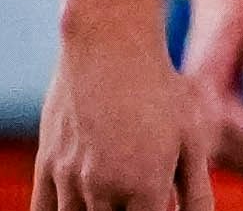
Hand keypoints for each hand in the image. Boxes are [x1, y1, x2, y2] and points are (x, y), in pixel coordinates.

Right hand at [33, 34, 215, 210]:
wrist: (109, 48)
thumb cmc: (161, 91)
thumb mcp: (192, 139)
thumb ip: (196, 192)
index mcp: (145, 187)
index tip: (163, 207)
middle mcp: (102, 190)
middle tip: (137, 201)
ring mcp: (69, 179)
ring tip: (115, 200)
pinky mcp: (46, 165)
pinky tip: (80, 208)